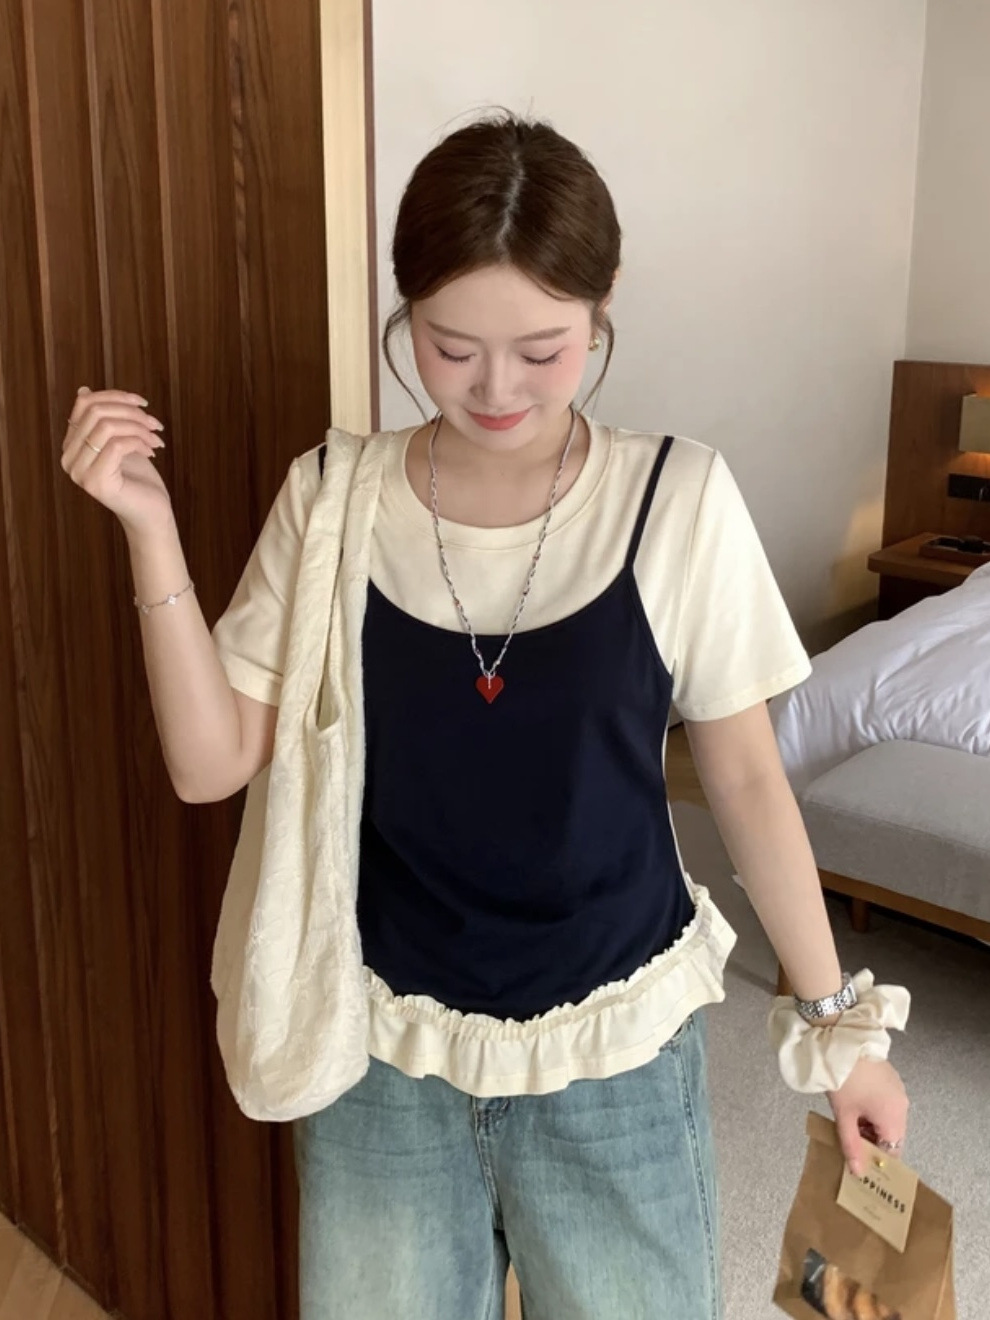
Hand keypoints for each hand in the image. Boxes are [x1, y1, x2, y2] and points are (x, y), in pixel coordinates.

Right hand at [60, 386, 172, 534]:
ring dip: (139, 428)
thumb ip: (104, 419)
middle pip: (95, 412)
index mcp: (71, 445)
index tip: (142, 403)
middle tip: (154, 424)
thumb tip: (83, 390)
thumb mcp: (121, 440)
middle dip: (131, 412)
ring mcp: (80, 472)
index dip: (116, 396)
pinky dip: (139, 442)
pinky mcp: (96, 483)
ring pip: (106, 426)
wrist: (151, 514)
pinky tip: (152, 451)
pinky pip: (117, 445)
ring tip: (156, 440)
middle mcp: (69, 458)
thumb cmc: (138, 478)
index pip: (84, 404)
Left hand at [827, 1057, 908, 1176]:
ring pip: (889, 1119)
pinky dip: (874, 1111)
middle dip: (872, 1142)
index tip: (860, 1163)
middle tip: (850, 1144)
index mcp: (895, 1118)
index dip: (877, 1160)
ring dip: (872, 1126)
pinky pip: (887, 1104)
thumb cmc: (844, 1082)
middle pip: (892, 1135)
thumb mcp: (844, 1116)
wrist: (843, 1044)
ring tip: (849, 1124)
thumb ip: (851, 1146)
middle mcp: (902, 1106)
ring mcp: (898, 1090)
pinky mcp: (891, 1079)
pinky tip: (856, 1106)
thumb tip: (858, 1172)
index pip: (893, 1151)